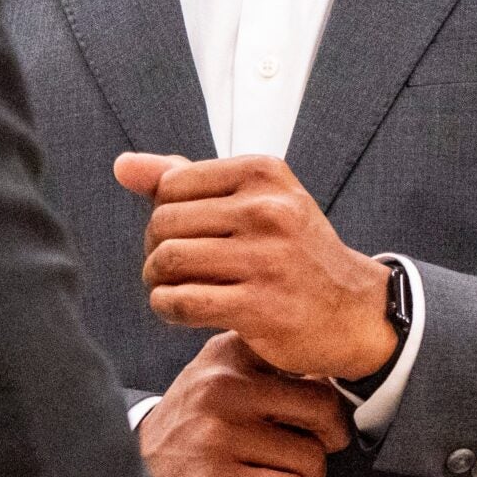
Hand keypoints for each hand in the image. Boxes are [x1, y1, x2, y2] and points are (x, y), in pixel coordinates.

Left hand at [115, 151, 393, 379]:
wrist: (354, 311)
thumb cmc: (292, 251)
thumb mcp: (253, 200)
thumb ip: (184, 179)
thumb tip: (122, 165)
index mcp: (263, 174)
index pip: (170, 185)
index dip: (161, 213)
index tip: (179, 235)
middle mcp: (268, 211)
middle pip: (163, 224)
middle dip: (155, 249)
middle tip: (171, 268)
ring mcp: (267, 260)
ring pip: (168, 261)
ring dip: (158, 281)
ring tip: (173, 288)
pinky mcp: (261, 308)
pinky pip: (181, 302)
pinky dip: (167, 308)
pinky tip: (178, 310)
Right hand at [141, 332, 352, 476]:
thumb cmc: (191, 433)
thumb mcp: (216, 380)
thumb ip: (264, 369)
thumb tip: (333, 375)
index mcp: (224, 354)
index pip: (307, 361)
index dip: (322, 392)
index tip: (310, 410)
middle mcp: (219, 387)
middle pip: (322, 407)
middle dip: (330, 437)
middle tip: (313, 449)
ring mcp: (216, 434)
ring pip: (312, 458)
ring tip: (279, 476)